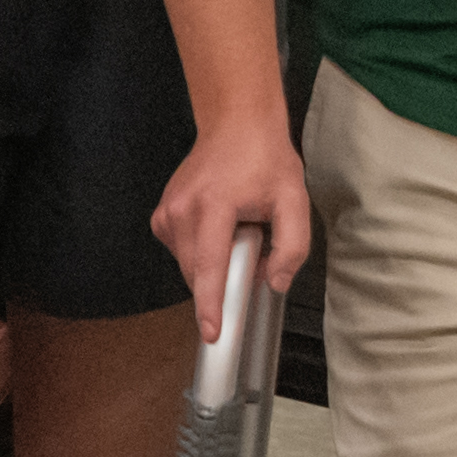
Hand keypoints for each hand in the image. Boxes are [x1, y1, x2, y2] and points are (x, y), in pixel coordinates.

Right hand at [152, 111, 314, 315]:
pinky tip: (218, 225)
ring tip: (236, 225)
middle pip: (199, 272)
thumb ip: (292, 247)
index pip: (210, 266)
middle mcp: (182, 209)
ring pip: (189, 266)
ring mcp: (167, 212)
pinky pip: (182, 253)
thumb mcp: (294, 200)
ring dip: (214, 261)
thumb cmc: (264, 158)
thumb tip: (274, 283)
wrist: (235, 125)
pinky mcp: (162, 216)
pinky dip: (202, 251)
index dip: (211, 304)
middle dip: (227, 273)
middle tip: (252, 238)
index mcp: (214, 205)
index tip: (212, 332)